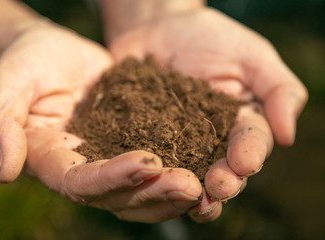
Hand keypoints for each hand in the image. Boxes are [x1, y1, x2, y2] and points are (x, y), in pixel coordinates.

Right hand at [0, 22, 206, 222]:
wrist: (55, 52)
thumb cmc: (28, 62)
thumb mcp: (8, 83)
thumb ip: (0, 123)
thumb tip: (4, 170)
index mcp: (52, 160)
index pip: (81, 183)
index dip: (113, 178)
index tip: (147, 163)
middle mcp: (84, 168)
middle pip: (118, 196)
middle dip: (154, 193)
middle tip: (190, 185)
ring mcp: (110, 159)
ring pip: (143, 192)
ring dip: (173, 191)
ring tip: (207, 183)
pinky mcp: (133, 143)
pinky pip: (158, 166)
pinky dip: (181, 168)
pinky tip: (206, 164)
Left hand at [107, 7, 307, 221]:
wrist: (158, 27)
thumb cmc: (209, 37)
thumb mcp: (251, 56)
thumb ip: (277, 90)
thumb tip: (288, 136)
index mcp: (241, 122)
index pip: (251, 143)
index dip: (248, 155)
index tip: (243, 163)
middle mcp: (212, 140)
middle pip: (221, 168)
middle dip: (222, 182)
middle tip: (216, 190)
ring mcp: (178, 144)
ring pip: (187, 173)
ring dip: (189, 190)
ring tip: (189, 200)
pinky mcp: (147, 141)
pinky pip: (149, 159)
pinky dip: (150, 173)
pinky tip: (148, 182)